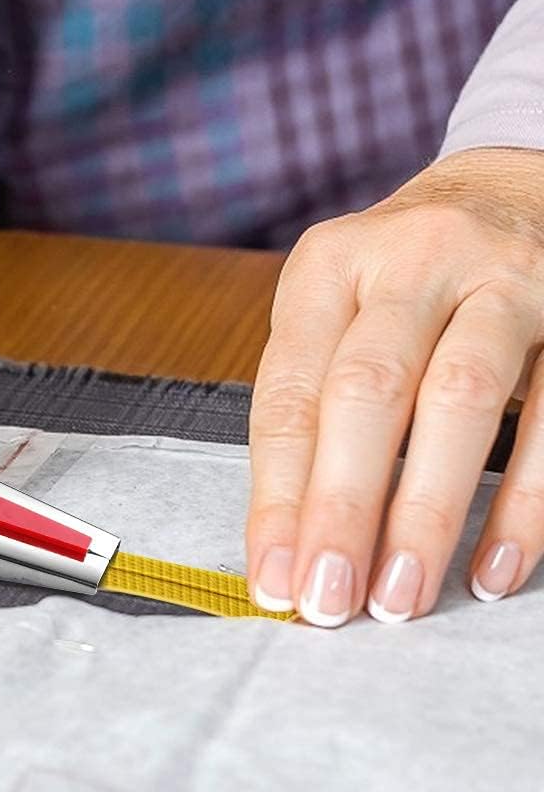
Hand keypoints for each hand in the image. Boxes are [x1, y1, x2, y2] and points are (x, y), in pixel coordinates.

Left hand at [247, 148, 543, 625]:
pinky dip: (526, 501)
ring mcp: (501, 281)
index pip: (288, 391)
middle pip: (365, 392)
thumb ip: (314, 403)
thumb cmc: (401, 278)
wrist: (509, 190)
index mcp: (327, 266)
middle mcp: (409, 261)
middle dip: (342, 507)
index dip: (276, 494)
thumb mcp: (338, 309)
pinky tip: (493, 568)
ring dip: (427, 511)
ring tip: (400, 598)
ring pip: (459, 400)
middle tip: (329, 602)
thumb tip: (292, 539)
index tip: (273, 577)